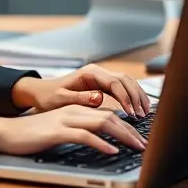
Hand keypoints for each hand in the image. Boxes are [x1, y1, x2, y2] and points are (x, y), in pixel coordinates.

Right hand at [0, 105, 146, 155]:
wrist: (8, 132)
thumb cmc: (36, 134)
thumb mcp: (63, 129)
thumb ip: (82, 129)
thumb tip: (105, 139)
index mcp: (77, 108)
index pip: (110, 113)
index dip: (129, 125)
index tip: (142, 137)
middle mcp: (74, 110)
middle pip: (111, 116)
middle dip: (132, 131)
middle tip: (145, 145)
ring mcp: (65, 119)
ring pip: (102, 122)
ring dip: (123, 135)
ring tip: (136, 147)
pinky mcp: (57, 131)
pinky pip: (84, 135)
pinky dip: (101, 143)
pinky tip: (111, 151)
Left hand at [11, 64, 150, 116]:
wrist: (42, 92)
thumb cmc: (49, 97)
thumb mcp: (61, 99)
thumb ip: (80, 98)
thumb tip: (100, 97)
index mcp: (89, 73)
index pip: (114, 82)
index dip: (125, 97)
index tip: (131, 113)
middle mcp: (98, 72)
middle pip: (125, 80)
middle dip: (136, 96)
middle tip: (142, 115)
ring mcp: (101, 77)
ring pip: (127, 82)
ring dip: (138, 96)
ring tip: (145, 113)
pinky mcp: (103, 85)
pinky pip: (123, 88)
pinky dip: (133, 97)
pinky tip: (139, 109)